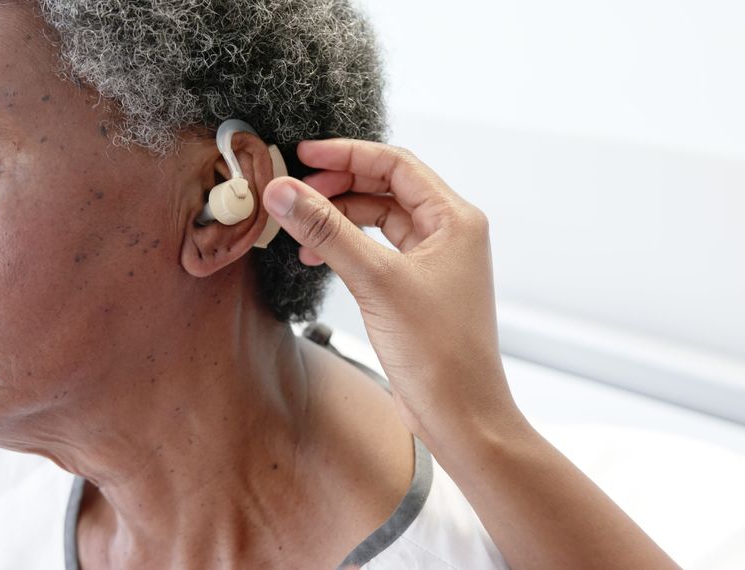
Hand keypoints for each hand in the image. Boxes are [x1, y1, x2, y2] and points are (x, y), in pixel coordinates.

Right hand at [261, 139, 516, 441]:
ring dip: (338, 218)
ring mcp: (434, 262)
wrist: (461, 416)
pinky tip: (316, 257)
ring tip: (298, 228)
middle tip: (294, 192)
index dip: (347, 154)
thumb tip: (283, 191)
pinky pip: (377, 251)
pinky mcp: (417, 288)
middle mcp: (449, 233)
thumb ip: (327, 230)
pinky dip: (346, 248)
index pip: (396, 164)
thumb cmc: (438, 353)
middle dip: (338, 185)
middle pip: (386, 187)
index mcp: (455, 219)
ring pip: (379, 220)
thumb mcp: (375, 282)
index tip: (302, 155)